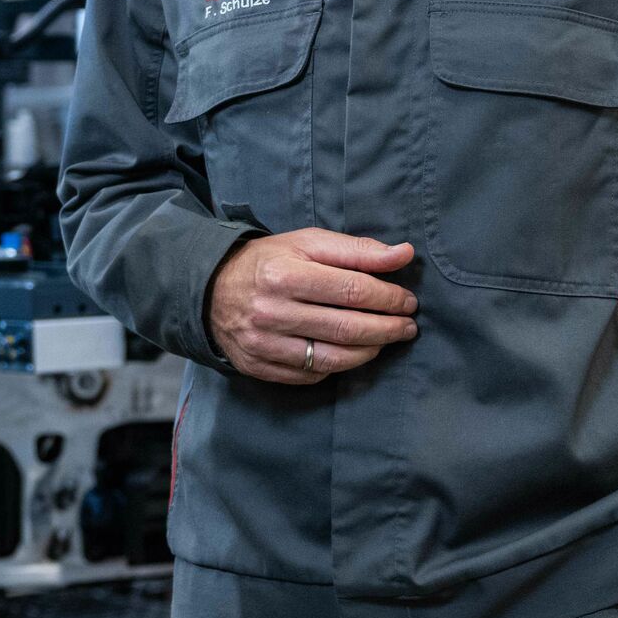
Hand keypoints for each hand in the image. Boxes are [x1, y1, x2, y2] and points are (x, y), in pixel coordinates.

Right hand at [206, 229, 418, 383]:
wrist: (210, 290)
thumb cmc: (268, 263)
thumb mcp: (306, 244)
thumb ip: (356, 250)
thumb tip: (404, 254)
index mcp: (284, 274)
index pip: (351, 290)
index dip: (388, 297)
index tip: (407, 300)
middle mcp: (272, 312)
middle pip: (346, 327)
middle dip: (387, 328)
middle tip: (407, 325)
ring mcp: (263, 344)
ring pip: (332, 358)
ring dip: (370, 351)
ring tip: (386, 340)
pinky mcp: (259, 366)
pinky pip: (311, 374)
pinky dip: (338, 365)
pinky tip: (350, 352)